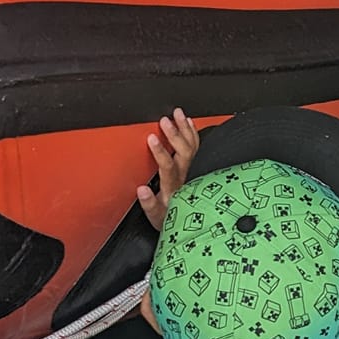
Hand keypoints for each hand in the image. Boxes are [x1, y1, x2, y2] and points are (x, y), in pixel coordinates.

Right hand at [137, 108, 198, 227]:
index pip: (168, 166)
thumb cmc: (171, 220)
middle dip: (174, 134)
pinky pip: (197, 148)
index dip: (160, 151)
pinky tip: (189, 123)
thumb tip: (141, 190)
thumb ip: (149, 204)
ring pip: (193, 146)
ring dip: (185, 128)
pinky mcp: (196, 168)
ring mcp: (192, 171)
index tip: (151, 137)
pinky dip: (193, 133)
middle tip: (164, 120)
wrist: (190, 224)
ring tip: (178, 114)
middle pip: (184, 152)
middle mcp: (185, 177)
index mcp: (173, 187)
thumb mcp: (157, 218)